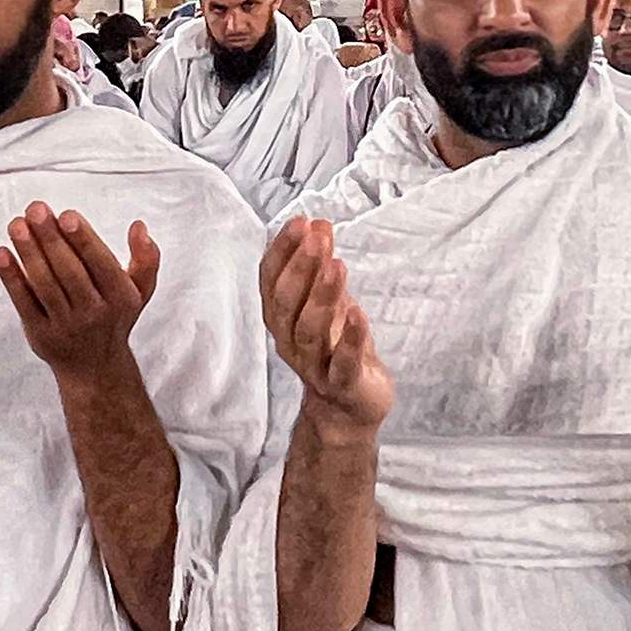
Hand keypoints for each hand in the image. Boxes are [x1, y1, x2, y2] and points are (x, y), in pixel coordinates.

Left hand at [0, 206, 161, 377]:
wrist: (94, 369)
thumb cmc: (114, 316)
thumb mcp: (139, 292)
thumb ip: (146, 259)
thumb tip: (139, 226)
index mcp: (121, 298)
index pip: (102, 265)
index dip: (84, 240)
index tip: (66, 215)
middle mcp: (94, 314)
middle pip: (69, 272)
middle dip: (51, 239)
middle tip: (35, 209)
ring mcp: (66, 326)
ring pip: (45, 285)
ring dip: (28, 253)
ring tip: (16, 224)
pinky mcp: (40, 334)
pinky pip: (24, 303)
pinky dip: (11, 278)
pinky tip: (2, 253)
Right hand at [260, 217, 391, 434]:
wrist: (349, 408)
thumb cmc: (336, 347)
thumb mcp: (327, 303)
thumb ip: (322, 267)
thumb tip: (318, 224)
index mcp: (282, 320)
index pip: (271, 282)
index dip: (281, 252)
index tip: (299, 222)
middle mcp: (290, 343)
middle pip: (285, 305)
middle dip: (299, 269)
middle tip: (316, 239)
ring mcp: (315, 367)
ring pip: (309, 333)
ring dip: (321, 297)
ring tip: (336, 266)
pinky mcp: (342, 386)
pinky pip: (342, 364)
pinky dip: (350, 339)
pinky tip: (359, 313)